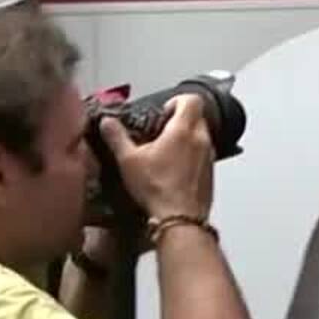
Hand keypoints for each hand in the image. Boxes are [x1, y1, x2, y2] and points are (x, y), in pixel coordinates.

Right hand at [99, 94, 214, 224]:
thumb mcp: (128, 160)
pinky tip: (174, 170)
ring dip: (186, 138)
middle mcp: (201, 139)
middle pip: (197, 116)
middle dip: (179, 119)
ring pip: (201, 136)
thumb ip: (117, 137)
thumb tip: (108, 123)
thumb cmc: (157, 189)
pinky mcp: (211, 173)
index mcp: (183, 129)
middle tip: (160, 131)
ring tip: (165, 152)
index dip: (177, 100)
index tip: (163, 112)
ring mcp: (209, 156)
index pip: (192, 99)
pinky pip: (203, 155)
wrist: (180, 219)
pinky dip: (191, 155)